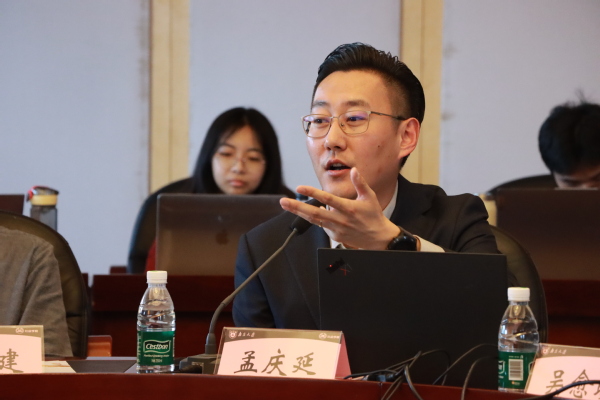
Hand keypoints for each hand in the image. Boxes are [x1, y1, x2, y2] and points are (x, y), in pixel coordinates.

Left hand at [280, 168, 399, 249]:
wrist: (378, 238)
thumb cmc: (373, 215)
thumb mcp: (370, 197)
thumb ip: (360, 183)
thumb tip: (354, 170)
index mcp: (349, 208)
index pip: (327, 199)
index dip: (312, 193)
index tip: (299, 188)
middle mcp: (340, 220)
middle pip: (315, 213)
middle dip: (297, 207)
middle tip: (283, 201)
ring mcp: (336, 229)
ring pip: (314, 220)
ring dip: (299, 213)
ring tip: (286, 205)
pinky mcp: (334, 236)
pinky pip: (321, 225)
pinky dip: (314, 218)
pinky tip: (307, 212)